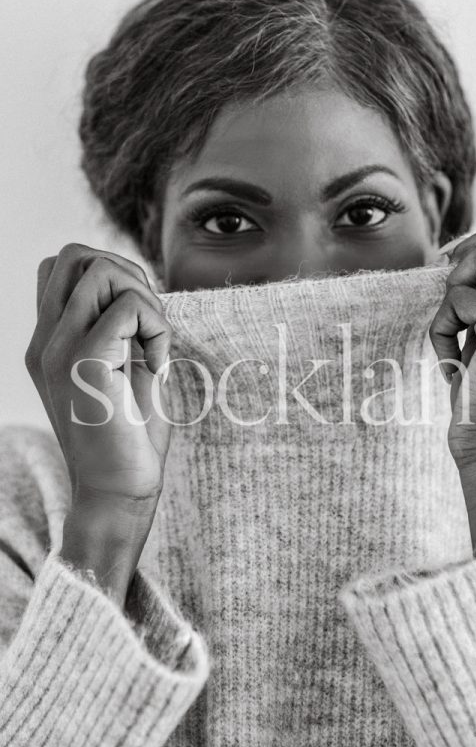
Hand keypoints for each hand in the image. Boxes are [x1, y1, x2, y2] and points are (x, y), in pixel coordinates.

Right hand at [25, 243, 171, 600]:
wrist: (118, 492)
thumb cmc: (128, 437)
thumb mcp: (121, 370)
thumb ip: (119, 330)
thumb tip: (139, 288)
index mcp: (51, 342)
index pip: (62, 266)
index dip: (109, 271)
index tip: (137, 317)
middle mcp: (47, 341)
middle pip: (75, 254)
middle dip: (127, 272)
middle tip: (148, 322)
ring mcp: (60, 350)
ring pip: (100, 268)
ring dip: (144, 295)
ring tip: (152, 341)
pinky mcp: (86, 363)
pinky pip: (128, 306)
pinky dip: (157, 326)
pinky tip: (157, 363)